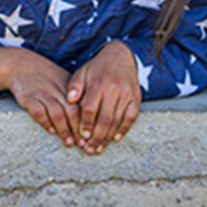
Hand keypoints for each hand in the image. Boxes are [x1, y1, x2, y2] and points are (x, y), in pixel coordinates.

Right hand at [6, 50, 82, 148]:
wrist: (21, 65)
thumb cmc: (45, 76)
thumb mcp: (63, 80)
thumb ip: (75, 96)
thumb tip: (88, 119)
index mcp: (68, 87)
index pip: (82, 106)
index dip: (87, 122)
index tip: (91, 136)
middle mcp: (57, 90)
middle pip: (72, 111)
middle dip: (78, 130)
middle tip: (82, 144)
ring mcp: (43, 93)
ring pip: (57, 113)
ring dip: (64, 130)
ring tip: (68, 143)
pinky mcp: (28, 97)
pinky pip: (38, 111)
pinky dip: (45, 122)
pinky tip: (51, 131)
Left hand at [66, 40, 141, 154]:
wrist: (120, 57)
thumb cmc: (97, 69)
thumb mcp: (82, 72)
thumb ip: (75, 86)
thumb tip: (70, 100)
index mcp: (98, 83)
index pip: (91, 108)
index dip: (86, 124)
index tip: (81, 136)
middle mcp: (114, 89)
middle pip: (105, 118)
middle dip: (96, 137)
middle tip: (89, 149)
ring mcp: (127, 94)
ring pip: (118, 120)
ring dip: (108, 137)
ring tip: (99, 148)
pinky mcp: (136, 98)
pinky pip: (131, 117)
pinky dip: (124, 129)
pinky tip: (115, 139)